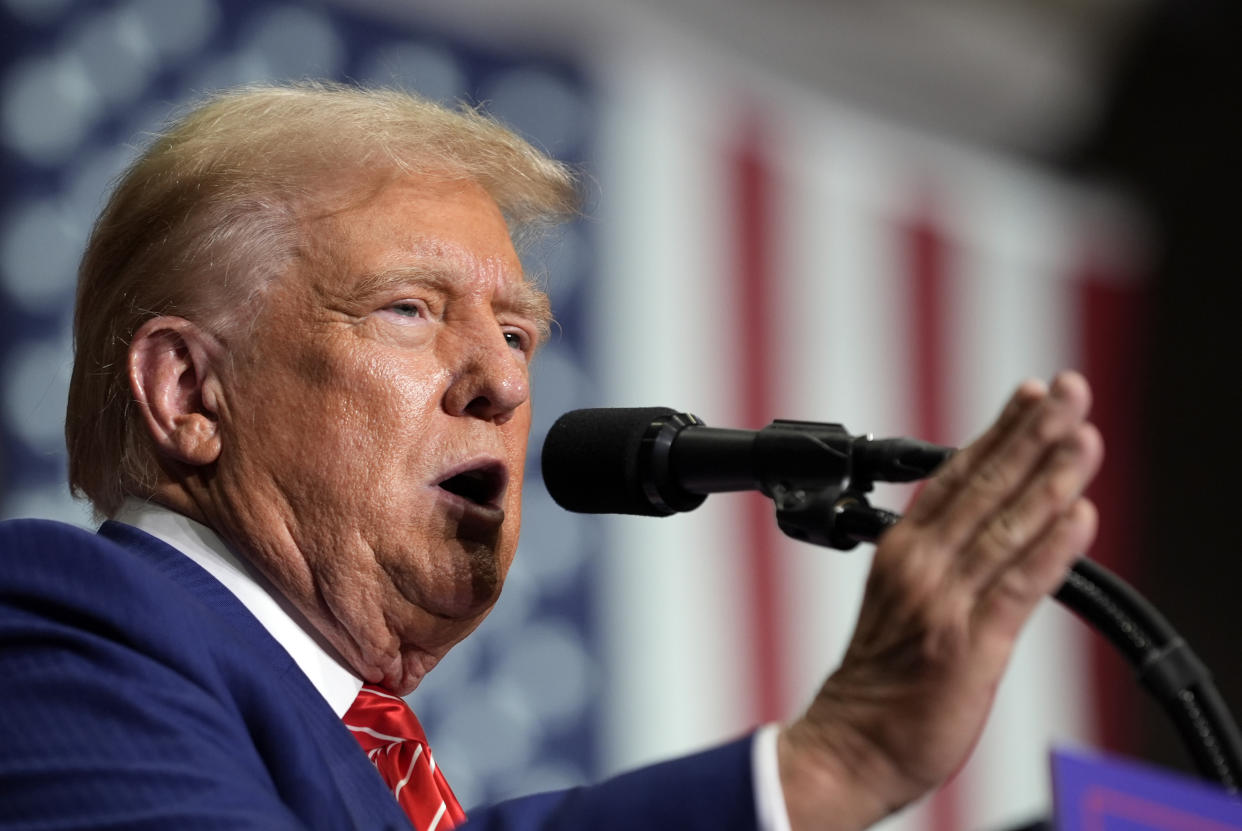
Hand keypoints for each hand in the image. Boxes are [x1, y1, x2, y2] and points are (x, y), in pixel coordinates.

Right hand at [777, 371, 1102, 829]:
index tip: (1033, 392)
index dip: (999, 430)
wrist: (852, 742)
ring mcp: (943, 603)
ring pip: (1004, 527)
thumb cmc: (879, 676)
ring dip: (1050, 478)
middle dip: (1032, 434)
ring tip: (1083, 437)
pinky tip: (1078, 516)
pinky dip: (1050, 550)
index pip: (956, 475)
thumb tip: (992, 517)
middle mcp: (920, 566)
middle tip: (1069, 390)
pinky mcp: (968, 646)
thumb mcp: (901, 598)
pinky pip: (1016, 588)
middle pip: (983, 487)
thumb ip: (944, 555)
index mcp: (901, 549)